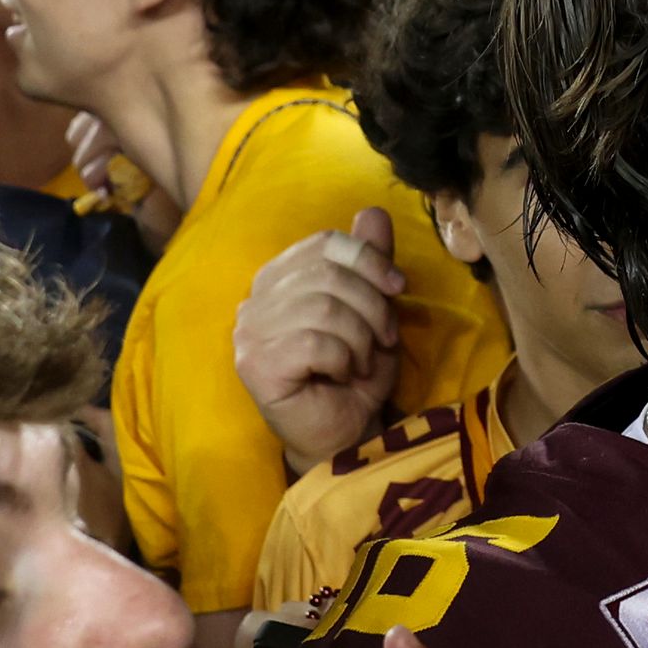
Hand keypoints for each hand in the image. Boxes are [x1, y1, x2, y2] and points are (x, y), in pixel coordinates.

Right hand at [233, 206, 405, 473]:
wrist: (342, 436)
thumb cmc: (353, 375)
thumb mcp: (372, 311)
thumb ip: (369, 263)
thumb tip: (374, 212)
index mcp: (279, 277)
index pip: (323, 242)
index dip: (368, 258)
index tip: (398, 287)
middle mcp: (255, 299)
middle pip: (326, 274)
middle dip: (372, 305)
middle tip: (386, 339)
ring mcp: (249, 333)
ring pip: (323, 307)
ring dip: (361, 336)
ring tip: (364, 360)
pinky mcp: (255, 365)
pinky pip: (312, 341)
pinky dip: (343, 357)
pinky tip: (344, 374)